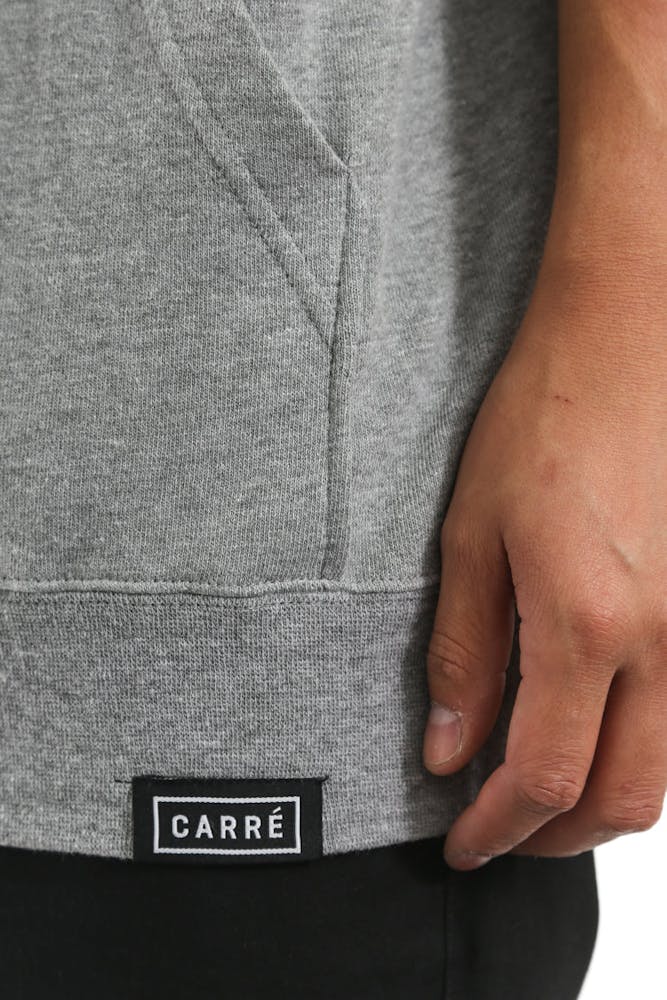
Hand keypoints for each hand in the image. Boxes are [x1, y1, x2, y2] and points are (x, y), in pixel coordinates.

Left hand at [422, 259, 666, 870]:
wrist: (631, 337)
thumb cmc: (546, 415)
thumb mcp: (472, 532)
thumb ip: (463, 652)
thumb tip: (449, 748)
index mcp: (587, 621)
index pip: (543, 777)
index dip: (497, 829)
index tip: (461, 843)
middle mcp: (665, 639)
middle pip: (623, 799)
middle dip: (554, 836)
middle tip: (498, 828)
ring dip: (601, 800)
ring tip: (537, 787)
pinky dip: (638, 748)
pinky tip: (592, 724)